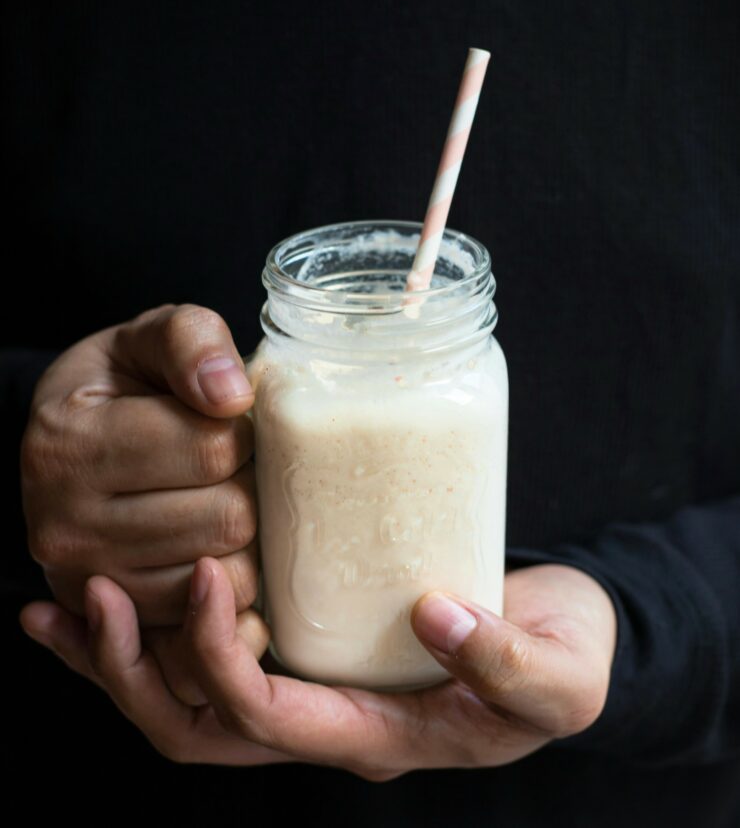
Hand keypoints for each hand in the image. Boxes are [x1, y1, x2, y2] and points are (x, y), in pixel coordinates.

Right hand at [20, 303, 259, 626]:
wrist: (77, 439)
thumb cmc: (122, 384)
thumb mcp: (150, 337)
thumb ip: (192, 341)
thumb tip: (232, 395)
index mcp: (69, 444)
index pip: (212, 448)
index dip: (242, 430)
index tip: (226, 419)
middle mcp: (65, 525)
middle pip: (228, 517)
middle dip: (248, 483)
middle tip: (230, 463)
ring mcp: (91, 584)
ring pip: (230, 574)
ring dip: (245, 534)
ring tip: (218, 495)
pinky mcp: (124, 621)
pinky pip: (217, 614)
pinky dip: (231, 577)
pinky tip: (213, 539)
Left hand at [20, 560, 616, 777]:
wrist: (564, 638)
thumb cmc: (564, 658)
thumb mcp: (560, 674)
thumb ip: (509, 661)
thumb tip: (436, 618)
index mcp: (376, 736)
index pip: (265, 718)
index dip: (221, 657)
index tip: (208, 574)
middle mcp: (329, 721)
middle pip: (199, 727)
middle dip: (132, 672)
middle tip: (86, 598)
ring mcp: (316, 686)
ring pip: (191, 698)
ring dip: (125, 655)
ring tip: (65, 600)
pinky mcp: (316, 643)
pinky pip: (220, 652)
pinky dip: (163, 628)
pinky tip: (131, 582)